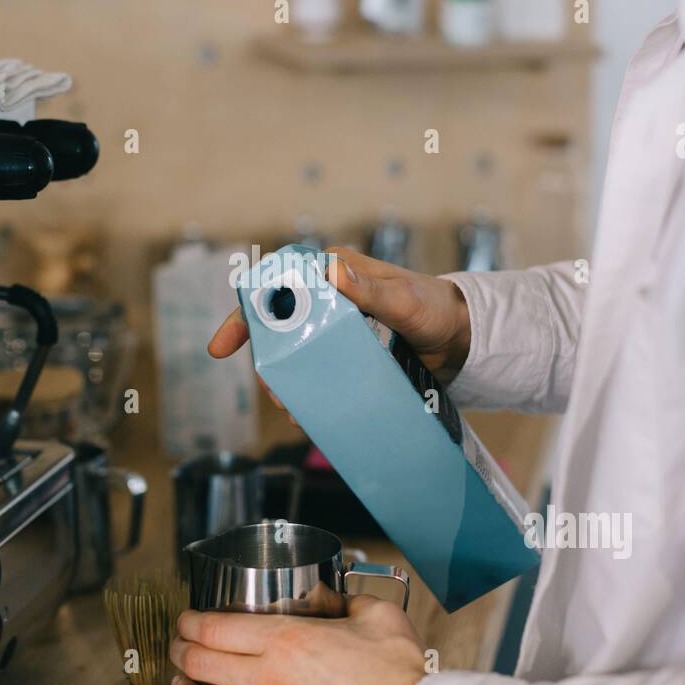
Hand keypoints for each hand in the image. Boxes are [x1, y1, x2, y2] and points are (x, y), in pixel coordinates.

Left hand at [169, 597, 424, 684]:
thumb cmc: (398, 671)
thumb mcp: (373, 613)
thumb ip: (344, 599)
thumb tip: (327, 594)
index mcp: (286, 639)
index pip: (215, 628)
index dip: (190, 622)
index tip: (187, 619)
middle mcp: (270, 678)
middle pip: (200, 664)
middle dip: (179, 652)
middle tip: (178, 647)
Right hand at [208, 246, 471, 386]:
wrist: (462, 338)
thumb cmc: (434, 307)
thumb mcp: (404, 299)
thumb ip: (370, 288)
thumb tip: (332, 271)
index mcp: (333, 272)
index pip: (276, 287)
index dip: (244, 314)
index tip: (222, 347)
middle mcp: (328, 297)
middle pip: (279, 327)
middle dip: (269, 361)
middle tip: (275, 392)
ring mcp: (336, 327)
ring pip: (297, 354)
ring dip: (291, 381)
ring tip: (296, 408)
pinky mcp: (348, 353)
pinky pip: (320, 370)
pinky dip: (312, 391)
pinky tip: (313, 413)